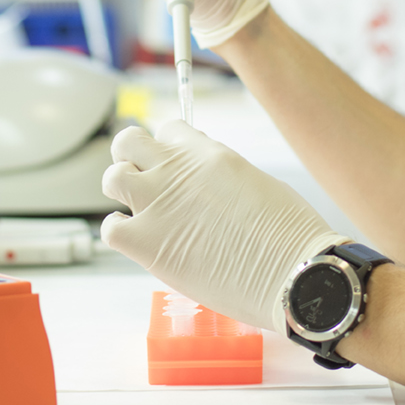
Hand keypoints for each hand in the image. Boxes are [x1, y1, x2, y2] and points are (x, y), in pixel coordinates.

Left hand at [101, 120, 345, 333]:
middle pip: (128, 142)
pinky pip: (111, 228)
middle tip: (144, 180)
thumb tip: (203, 182)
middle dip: (132, 158)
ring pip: (112, 178)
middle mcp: (176, 170)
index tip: (176, 167)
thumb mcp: (256, 181)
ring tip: (141, 211)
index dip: (169, 149)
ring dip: (122, 193)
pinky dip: (120, 232)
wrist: (292, 274)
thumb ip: (219, 173)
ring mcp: (157, 205)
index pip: (168, 130)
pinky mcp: (146, 243)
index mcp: (206, 152)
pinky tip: (139, 241)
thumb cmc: (288, 235)